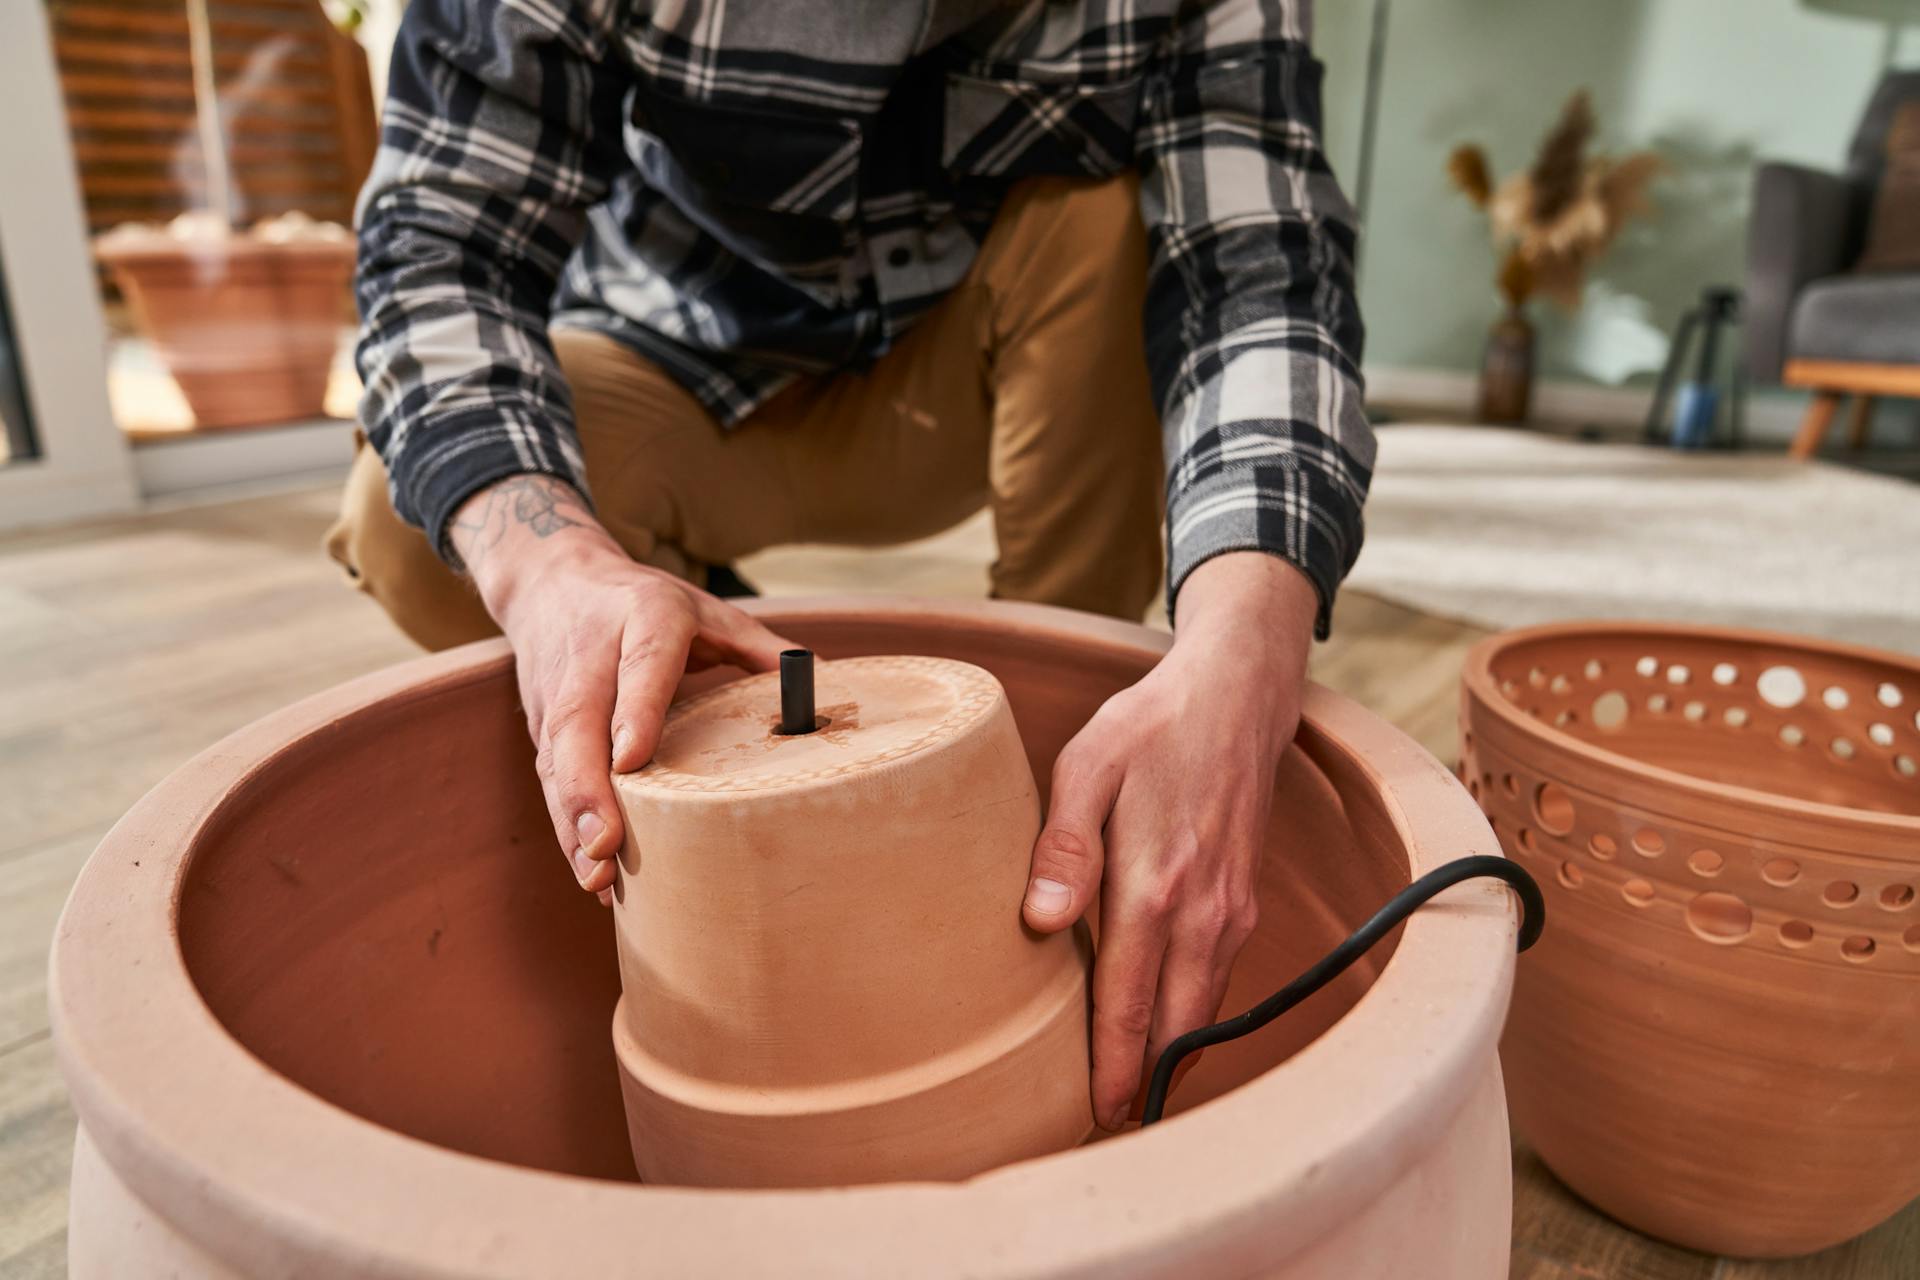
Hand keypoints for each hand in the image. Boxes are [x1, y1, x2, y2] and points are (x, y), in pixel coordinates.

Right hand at [450, 475, 793, 901]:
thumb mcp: (708, 610)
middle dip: (588, 790)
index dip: (635, 711)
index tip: (632, 759)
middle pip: (579, 724)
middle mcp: (593, 658)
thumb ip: (761, 647)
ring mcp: (558, 695)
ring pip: (556, 762)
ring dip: (573, 822)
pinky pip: (549, 780)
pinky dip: (566, 828)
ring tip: (597, 876)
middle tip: (606, 846)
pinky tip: (591, 872)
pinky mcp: (540, 727)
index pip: (640, 664)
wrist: (552, 580)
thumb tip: (821, 690)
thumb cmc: (644, 603)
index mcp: (645, 619)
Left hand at [1021, 552, 1316, 1128]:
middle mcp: (1202, 913)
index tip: (1095, 1118)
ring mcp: (1230, 913)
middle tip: (1104, 1130)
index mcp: (1154, 886)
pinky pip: (1217, 983)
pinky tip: (1164, 1035)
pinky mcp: (1242, 905)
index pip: (1129, 1004)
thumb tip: (1039, 922)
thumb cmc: (1149, 729)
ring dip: (1170, 1058)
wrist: (1235, 698)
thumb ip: (1062, 849)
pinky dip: (1193, 1020)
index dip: (1112, 1070)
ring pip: (1203, 1012)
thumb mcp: (1086, 767)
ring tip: (1128, 1101)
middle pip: (1175, 1029)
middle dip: (1143, 1086)